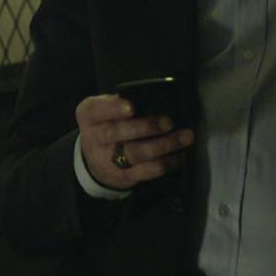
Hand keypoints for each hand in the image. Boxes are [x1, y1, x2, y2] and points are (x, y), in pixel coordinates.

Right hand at [76, 93, 195, 190]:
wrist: (96, 160)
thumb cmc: (109, 124)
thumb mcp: (106, 110)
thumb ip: (122, 102)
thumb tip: (158, 97)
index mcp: (89, 116)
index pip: (96, 110)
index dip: (112, 108)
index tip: (131, 106)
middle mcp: (94, 139)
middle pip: (116, 133)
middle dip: (144, 127)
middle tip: (168, 122)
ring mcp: (107, 160)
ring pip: (135, 153)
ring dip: (163, 145)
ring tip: (185, 137)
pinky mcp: (123, 177)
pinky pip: (146, 172)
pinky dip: (166, 163)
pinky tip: (180, 155)